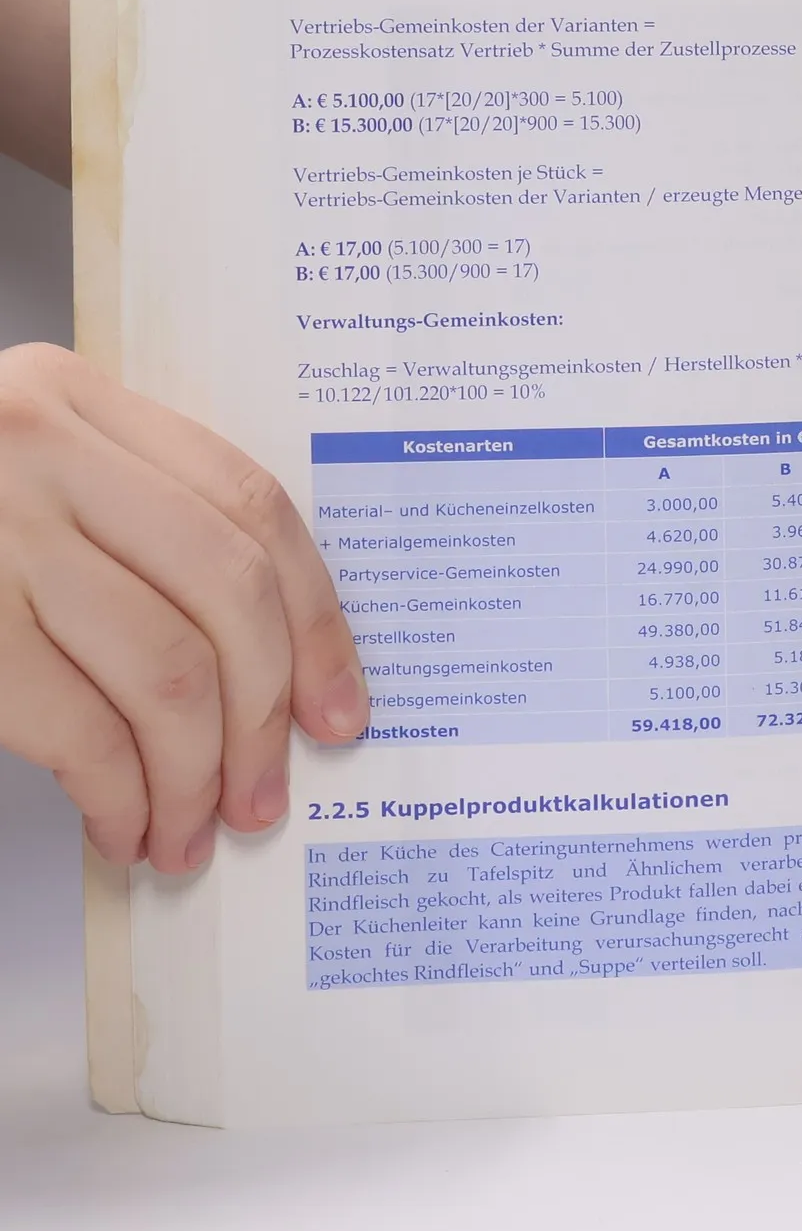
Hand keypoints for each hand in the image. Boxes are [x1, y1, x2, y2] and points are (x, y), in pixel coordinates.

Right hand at [0, 342, 365, 870]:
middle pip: (225, 590)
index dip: (315, 616)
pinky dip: (120, 792)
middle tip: (268, 790)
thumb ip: (125, 521)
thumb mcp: (22, 476)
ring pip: (165, 668)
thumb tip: (266, 662)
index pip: (253, 503)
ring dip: (196, 773)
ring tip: (196, 830)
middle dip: (265, 711)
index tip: (341, 702)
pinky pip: (76, 724)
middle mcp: (37, 448)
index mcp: (74, 400)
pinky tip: (125, 826)